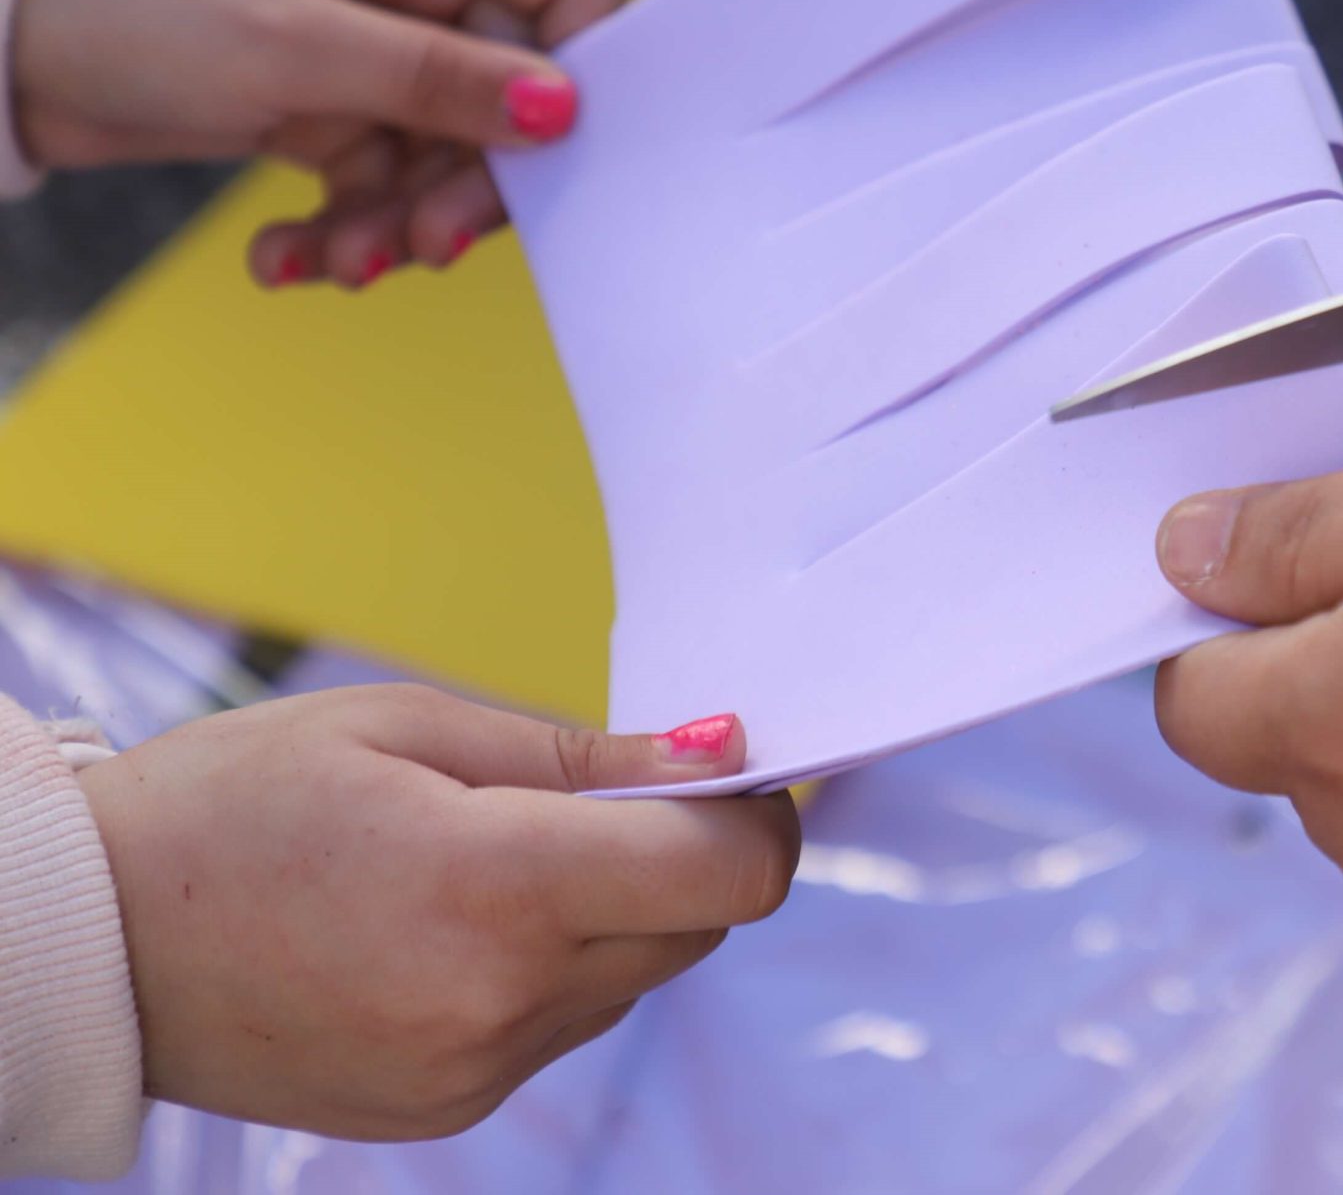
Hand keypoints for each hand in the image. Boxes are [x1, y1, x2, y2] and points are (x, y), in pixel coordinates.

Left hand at [10, 0, 624, 288]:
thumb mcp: (288, 44)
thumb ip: (437, 80)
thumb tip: (566, 109)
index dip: (587, 53)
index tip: (545, 139)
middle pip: (521, 83)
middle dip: (476, 177)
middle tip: (424, 245)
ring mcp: (371, 43)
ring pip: (454, 149)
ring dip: (404, 221)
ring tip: (335, 265)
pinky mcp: (328, 103)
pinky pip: (385, 178)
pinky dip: (348, 228)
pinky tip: (288, 260)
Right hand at [78, 685, 795, 1139]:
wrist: (89, 945)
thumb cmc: (235, 803)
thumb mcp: (408, 727)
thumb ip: (583, 754)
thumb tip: (721, 752)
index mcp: (495, 888)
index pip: (729, 875)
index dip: (758, 815)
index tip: (729, 771)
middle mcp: (501, 1000)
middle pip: (699, 926)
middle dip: (684, 854)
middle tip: (598, 794)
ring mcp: (474, 1071)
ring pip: (637, 978)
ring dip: (614, 913)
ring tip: (491, 858)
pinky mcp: (448, 1110)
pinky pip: (564, 1025)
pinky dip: (550, 969)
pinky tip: (453, 925)